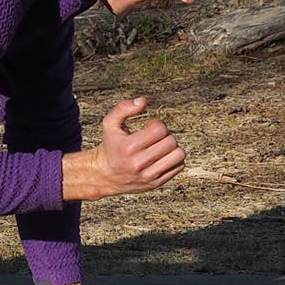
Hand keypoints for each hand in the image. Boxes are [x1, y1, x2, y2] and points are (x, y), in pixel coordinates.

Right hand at [62, 96, 186, 200]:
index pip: (160, 129)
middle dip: (164, 135)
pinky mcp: (156, 183)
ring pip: (178, 155)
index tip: (148, 127)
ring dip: (172, 147)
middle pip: (170, 141)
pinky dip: (174, 159)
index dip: (156, 124)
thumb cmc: (111, 146)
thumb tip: (143, 100)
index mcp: (128, 147)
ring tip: (161, 147)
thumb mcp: (109, 124)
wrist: (105, 175)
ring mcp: (149, 175)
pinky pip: (179, 166)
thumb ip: (123, 108)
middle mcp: (139, 163)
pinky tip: (162, 157)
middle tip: (154, 138)